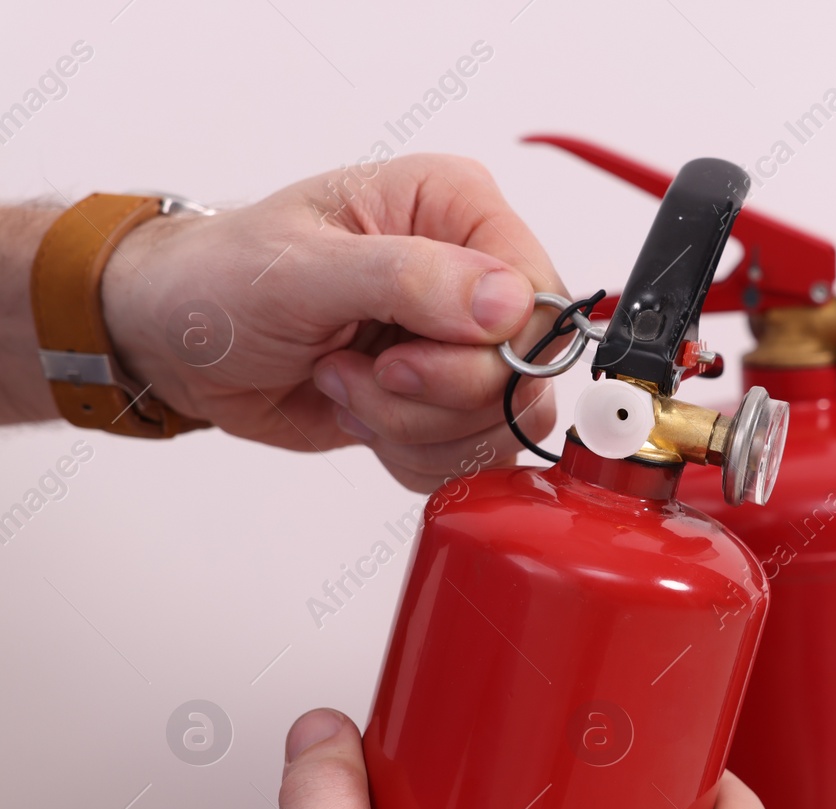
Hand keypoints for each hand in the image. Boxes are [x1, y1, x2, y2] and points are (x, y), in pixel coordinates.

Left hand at [101, 156, 562, 489]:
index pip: (539, 294)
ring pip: (502, 422)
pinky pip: (472, 455)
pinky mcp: (449, 401)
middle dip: (433, 395)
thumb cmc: (222, 279)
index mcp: (456, 208)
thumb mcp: (302, 268)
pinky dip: (408, 452)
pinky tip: (356, 409)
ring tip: (344, 381)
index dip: (489, 348)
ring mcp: (465, 343)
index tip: (402, 356)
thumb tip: (507, 303)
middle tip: (364, 369)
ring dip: (411, 425)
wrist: (178, 341)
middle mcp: (475, 272)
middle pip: (527, 370)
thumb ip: (409, 279)